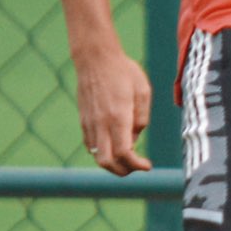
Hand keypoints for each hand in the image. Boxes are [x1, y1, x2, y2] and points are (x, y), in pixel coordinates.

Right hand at [76, 47, 152, 174]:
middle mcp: (100, 123)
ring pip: (97, 156)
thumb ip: (141, 118)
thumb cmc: (124, 72)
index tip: (147, 166)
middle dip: (124, 171)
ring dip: (113, 164)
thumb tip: (134, 139)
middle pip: (107, 162)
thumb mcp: (143, 92)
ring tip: (129, 160)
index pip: (124, 153)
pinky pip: (91, 145)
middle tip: (138, 167)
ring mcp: (89, 123)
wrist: (95, 59)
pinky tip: (116, 146)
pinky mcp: (83, 120)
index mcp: (118, 117)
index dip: (136, 165)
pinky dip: (103, 153)